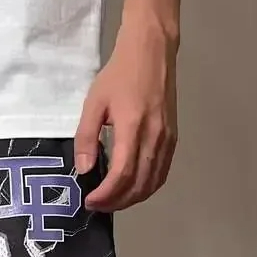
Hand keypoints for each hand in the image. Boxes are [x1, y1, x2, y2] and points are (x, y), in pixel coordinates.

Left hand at [75, 23, 178, 211]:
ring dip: (132, 199)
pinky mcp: (173, 138)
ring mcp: (167, 139)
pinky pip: (161, 173)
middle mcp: (155, 137)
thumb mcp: (94, 103)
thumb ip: (86, 137)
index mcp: (133, 127)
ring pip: (153, 183)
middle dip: (116, 202)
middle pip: (139, 185)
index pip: (122, 174)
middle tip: (97, 206)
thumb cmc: (120, 74)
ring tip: (111, 201)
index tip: (89, 201)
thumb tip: (84, 169)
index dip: (106, 195)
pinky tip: (131, 188)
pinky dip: (147, 187)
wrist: (152, 50)